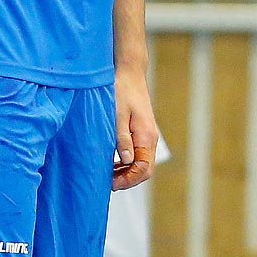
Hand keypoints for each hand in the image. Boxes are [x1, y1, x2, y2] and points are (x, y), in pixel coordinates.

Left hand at [112, 68, 159, 190]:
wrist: (129, 73)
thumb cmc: (122, 90)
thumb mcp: (117, 115)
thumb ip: (122, 139)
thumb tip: (125, 161)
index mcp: (146, 136)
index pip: (144, 169)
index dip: (129, 180)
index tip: (112, 183)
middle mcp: (149, 138)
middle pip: (144, 169)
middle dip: (128, 179)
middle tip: (107, 182)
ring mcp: (147, 135)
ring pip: (141, 163)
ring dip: (126, 171)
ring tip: (107, 174)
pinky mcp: (141, 132)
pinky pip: (137, 154)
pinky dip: (126, 162)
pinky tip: (112, 162)